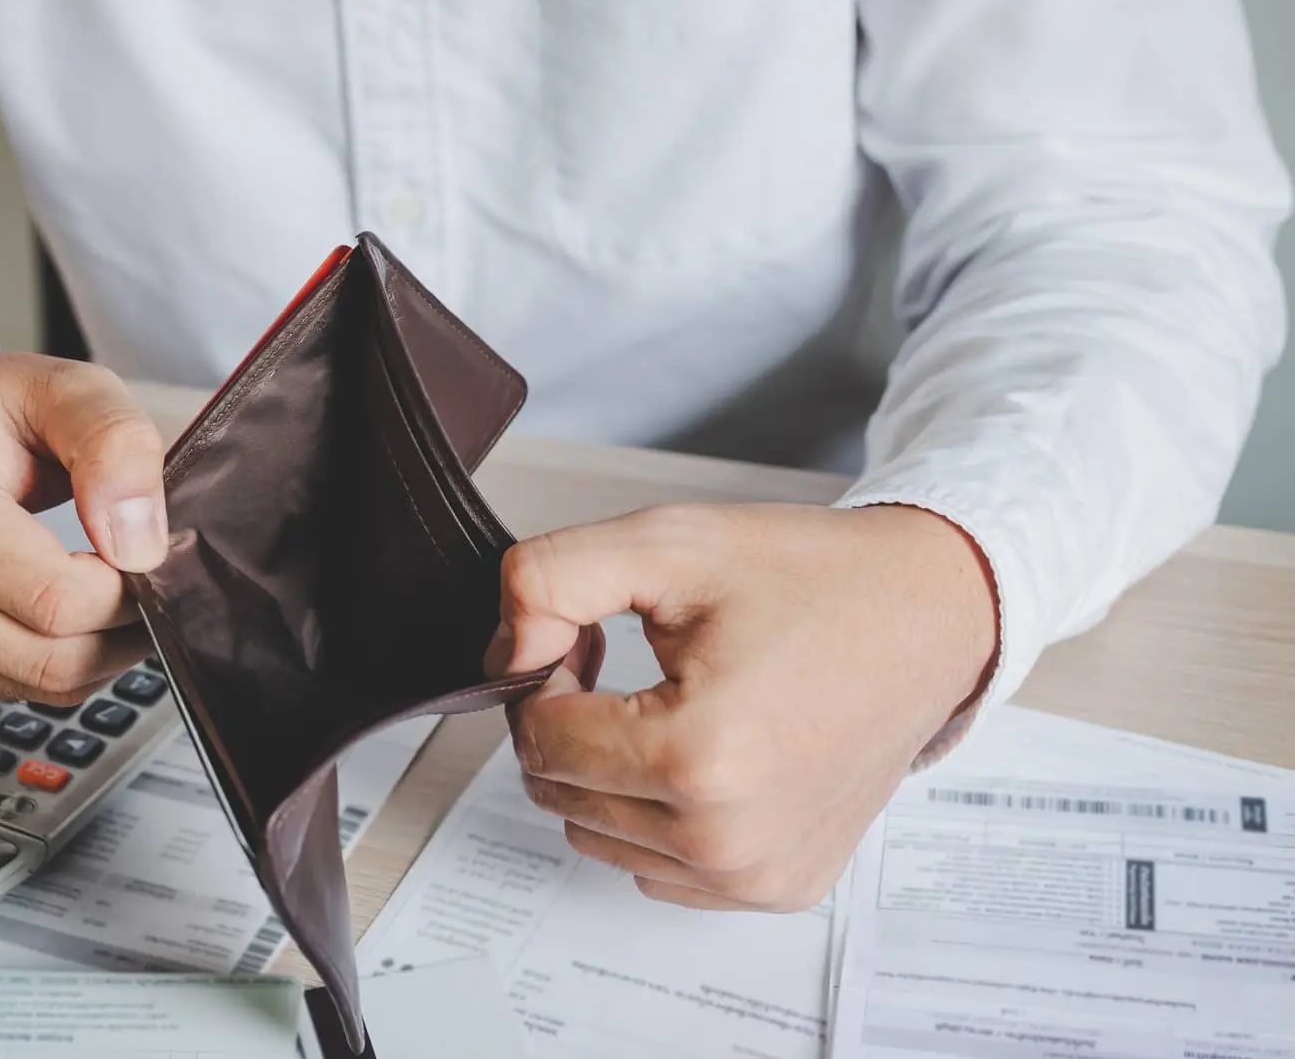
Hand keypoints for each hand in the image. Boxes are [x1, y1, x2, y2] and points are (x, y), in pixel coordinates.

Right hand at [0, 351, 166, 703]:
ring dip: (98, 651)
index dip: (123, 588)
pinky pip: (15, 691)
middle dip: (119, 628)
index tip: (140, 547)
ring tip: (112, 590)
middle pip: (48, 657)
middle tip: (143, 579)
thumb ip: (114, 444)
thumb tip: (141, 547)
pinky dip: (60, 663)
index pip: (52, 598)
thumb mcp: (61, 385)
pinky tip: (65, 612)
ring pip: (37, 685)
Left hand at [488, 502, 997, 910]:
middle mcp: (726, 840)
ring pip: (597, 836)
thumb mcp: (667, 543)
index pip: (538, 738)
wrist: (930, 616)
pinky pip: (656, 867)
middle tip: (631, 666)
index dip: (546, 675)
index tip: (592, 639)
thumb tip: (503, 658)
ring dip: (607, 772)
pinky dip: (655, 814)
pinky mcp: (777, 889)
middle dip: (572, 722)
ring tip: (671, 704)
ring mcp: (754, 876)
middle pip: (560, 793)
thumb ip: (550, 582)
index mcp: (697, 758)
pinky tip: (706, 751)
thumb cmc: (809, 578)